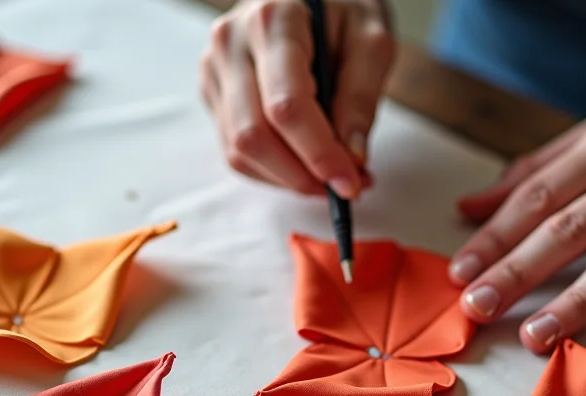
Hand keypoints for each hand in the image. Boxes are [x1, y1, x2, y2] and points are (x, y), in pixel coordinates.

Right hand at [200, 0, 393, 197]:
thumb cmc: (343, 11)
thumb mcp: (372, 40)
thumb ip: (362, 97)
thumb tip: (351, 158)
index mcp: (274, 21)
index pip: (286, 106)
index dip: (319, 154)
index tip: (349, 183)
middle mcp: (232, 43)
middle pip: (254, 136)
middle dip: (301, 176)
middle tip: (344, 188)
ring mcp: (214, 69)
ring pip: (239, 151)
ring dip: (288, 179)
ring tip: (329, 177)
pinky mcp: (213, 93)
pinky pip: (235, 151)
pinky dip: (273, 171)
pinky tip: (304, 164)